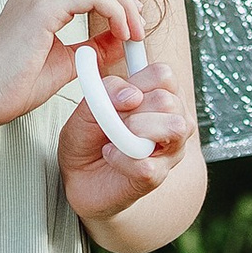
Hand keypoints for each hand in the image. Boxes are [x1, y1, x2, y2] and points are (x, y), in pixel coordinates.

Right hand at [0, 0, 138, 136]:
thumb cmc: (12, 84)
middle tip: (136, 28)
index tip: (130, 23)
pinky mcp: (41, 7)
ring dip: (124, 4)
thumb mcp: (66, 61)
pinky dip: (115, 11)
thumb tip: (120, 38)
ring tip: (131, 35)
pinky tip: (119, 34)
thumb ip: (92, 45)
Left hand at [58, 62, 194, 221]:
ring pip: (174, 128)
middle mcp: (173, 121)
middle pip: (168, 100)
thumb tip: (131, 95)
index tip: (119, 95)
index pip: (164, 75)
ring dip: (135, 131)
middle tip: (114, 120)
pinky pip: (147, 163)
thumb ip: (107, 91)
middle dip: (134, 109)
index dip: (138, 80)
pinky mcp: (157, 177)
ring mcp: (170, 151)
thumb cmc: (88, 137)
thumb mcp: (88, 106)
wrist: (77, 175)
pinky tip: (111, 156)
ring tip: (115, 138)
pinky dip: (121, 159)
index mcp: (159, 97)